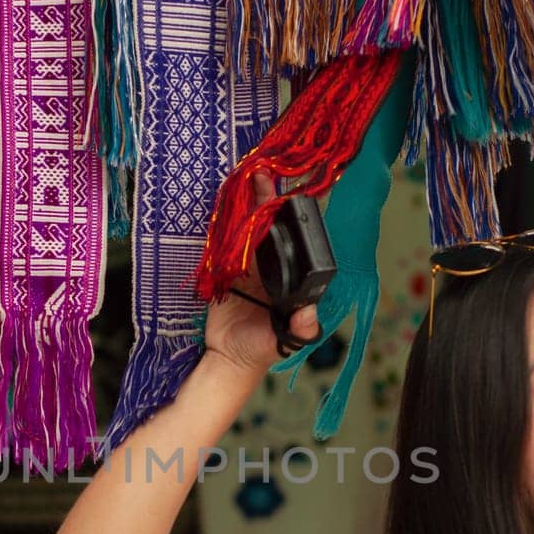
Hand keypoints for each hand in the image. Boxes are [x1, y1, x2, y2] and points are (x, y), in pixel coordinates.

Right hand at [203, 173, 320, 374]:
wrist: (226, 356)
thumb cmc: (259, 349)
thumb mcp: (282, 343)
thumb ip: (299, 330)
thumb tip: (309, 315)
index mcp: (290, 278)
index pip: (295, 243)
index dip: (292, 221)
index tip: (287, 199)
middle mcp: (271, 266)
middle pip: (271, 228)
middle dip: (268, 201)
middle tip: (264, 176)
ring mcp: (247, 264)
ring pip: (249, 228)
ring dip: (248, 204)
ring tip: (249, 177)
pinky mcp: (225, 267)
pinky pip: (226, 240)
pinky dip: (225, 220)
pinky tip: (227, 199)